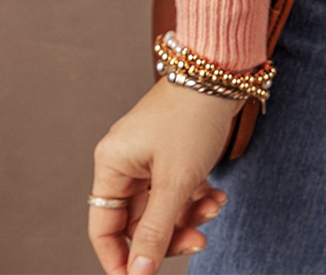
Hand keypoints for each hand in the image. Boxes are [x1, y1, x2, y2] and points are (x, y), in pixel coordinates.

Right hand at [89, 76, 241, 274]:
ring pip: (162, 205)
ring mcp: (149, 155)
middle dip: (170, 234)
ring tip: (215, 209)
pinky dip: (197, 196)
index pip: (104, 228)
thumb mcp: (175, 181)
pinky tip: (218, 196)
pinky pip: (178, 187)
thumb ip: (155, 230)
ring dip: (189, 215)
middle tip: (199, 243)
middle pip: (138, 220)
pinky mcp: (172, 150)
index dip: (121, 258)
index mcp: (112, 165)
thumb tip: (138, 274)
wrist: (221, 71)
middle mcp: (126, 160)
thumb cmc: (192, 118)